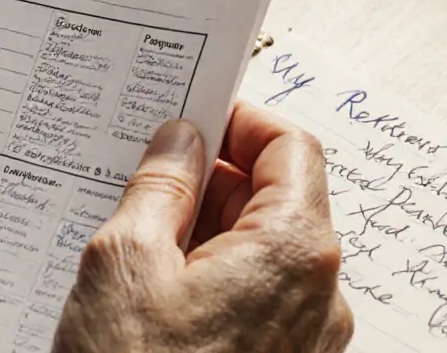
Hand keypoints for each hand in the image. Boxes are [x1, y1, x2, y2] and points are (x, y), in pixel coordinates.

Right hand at [53, 101, 352, 352]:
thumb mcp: (125, 260)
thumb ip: (160, 185)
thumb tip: (180, 139)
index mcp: (294, 251)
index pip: (290, 147)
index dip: (239, 122)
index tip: (191, 116)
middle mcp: (320, 296)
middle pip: (280, 200)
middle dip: (214, 179)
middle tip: (146, 176)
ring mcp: (307, 342)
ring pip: (263, 252)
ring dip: (206, 230)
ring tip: (138, 237)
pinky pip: (256, 299)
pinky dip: (213, 277)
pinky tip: (154, 290)